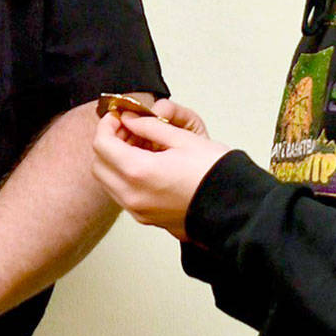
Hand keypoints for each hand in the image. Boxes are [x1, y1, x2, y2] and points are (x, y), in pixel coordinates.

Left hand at [91, 103, 228, 240]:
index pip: (102, 145)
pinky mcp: (148, 219)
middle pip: (99, 166)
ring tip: (139, 145)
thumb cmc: (215, 173)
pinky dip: (125, 178)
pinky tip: (146, 164)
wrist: (236, 208)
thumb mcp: (183, 138)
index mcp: (139, 172)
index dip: (106, 125)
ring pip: (109, 183)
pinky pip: (123, 196)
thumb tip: (130, 120)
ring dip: (115, 161)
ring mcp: (139, 211)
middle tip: (126, 128)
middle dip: (107, 143)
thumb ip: (149, 127)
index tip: (117, 115)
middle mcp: (133, 196)